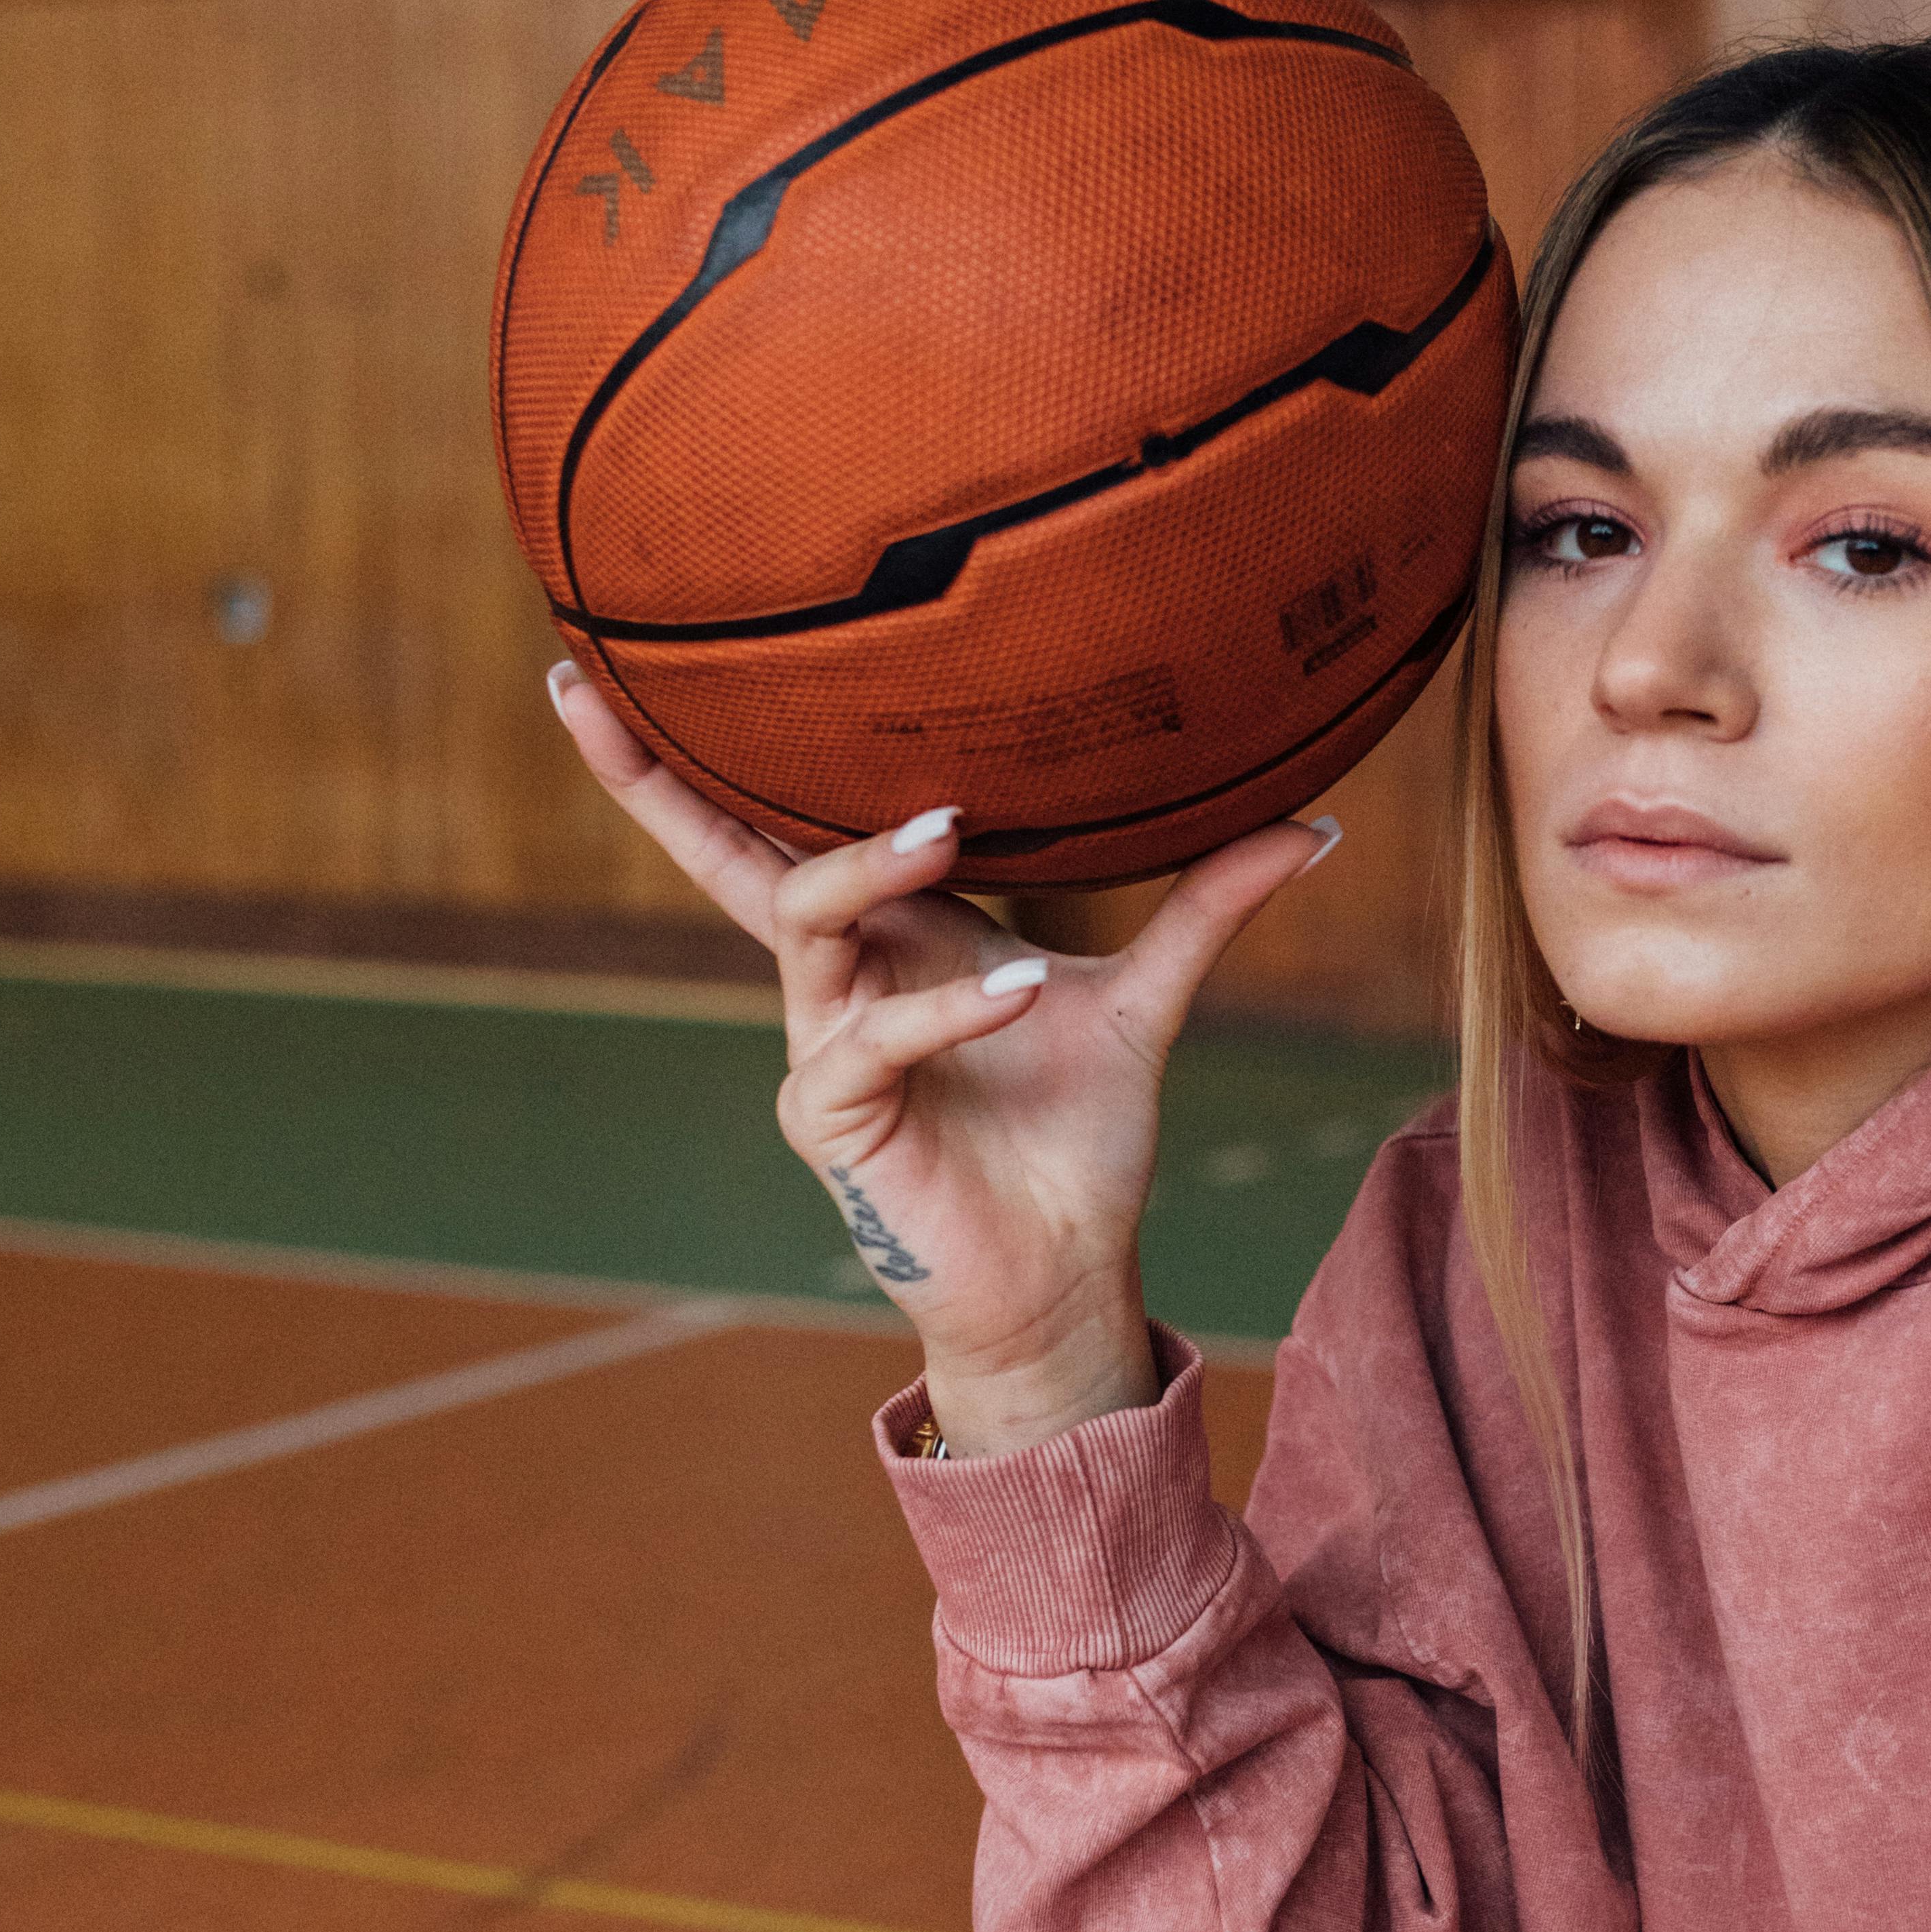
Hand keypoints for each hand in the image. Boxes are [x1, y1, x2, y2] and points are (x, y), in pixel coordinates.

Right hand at [546, 662, 1332, 1452]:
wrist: (1070, 1273)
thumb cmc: (1079, 1140)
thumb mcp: (1143, 1001)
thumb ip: (1205, 907)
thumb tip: (1314, 826)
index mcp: (888, 931)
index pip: (776, 824)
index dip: (695, 757)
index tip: (634, 658)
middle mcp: (835, 972)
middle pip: (722, 854)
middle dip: (655, 778)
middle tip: (616, 688)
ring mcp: (823, 1040)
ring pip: (805, 918)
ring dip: (869, 868)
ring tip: (947, 830)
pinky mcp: (835, 1114)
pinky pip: (874, 1039)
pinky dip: (948, 1008)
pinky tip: (1022, 991)